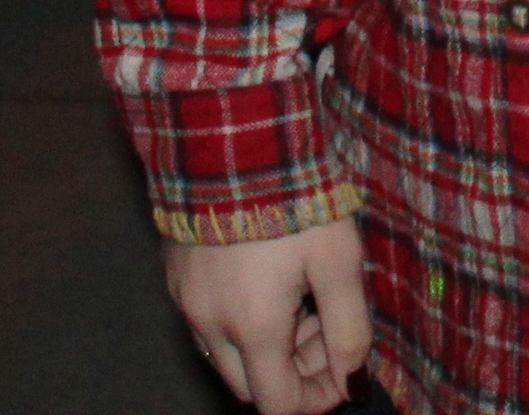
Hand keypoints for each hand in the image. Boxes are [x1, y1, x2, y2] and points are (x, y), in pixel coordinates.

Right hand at [165, 219, 370, 411]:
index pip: (278, 404)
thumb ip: (350, 327)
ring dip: (266, 347)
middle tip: (323, 325)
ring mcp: (186, 301)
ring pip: (225, 355)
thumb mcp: (339, 260)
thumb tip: (353, 380)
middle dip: (293, 371)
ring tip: (300, 296)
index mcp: (252, 330)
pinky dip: (238, 319)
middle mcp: (210, 327)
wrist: (233, 139)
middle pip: (250, 385)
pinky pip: (206, 320)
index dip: (315, 401)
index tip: (342, 372)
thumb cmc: (294, 200)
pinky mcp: (175, 274)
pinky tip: (265, 277)